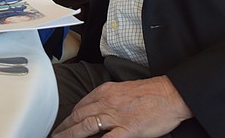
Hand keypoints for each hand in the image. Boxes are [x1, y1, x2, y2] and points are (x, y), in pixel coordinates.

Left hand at [52, 76, 191, 137]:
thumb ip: (108, 100)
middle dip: (64, 128)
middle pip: (78, 116)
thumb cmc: (151, 94)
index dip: (69, 118)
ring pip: (85, 126)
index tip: (63, 125)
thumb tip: (97, 111)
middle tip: (54, 135)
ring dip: (70, 135)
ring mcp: (115, 116)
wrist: (170, 94)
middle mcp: (106, 102)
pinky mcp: (127, 129)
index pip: (81, 106)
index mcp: (105, 92)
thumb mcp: (123, 91)